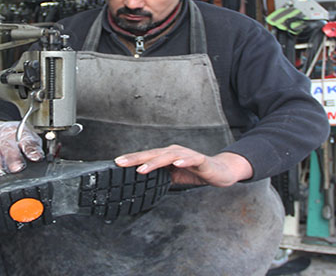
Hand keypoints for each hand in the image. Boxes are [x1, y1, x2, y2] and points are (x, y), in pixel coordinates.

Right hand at [0, 121, 43, 175]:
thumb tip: (38, 158)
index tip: (36, 157)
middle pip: (8, 147)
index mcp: (19, 134)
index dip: (31, 150)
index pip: (27, 141)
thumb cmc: (11, 136)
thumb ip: (33, 148)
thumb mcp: (27, 137)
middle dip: (12, 158)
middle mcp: (3, 136)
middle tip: (16, 168)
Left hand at [114, 144, 252, 186]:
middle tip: (121, 163)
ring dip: (155, 162)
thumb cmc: (195, 172)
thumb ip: (160, 177)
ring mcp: (186, 155)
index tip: (116, 163)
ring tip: (143, 169)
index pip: (146, 157)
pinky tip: (177, 164)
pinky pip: (191, 159)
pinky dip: (184, 161)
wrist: (219, 172)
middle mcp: (174, 152)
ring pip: (168, 157)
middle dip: (136, 159)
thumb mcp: (174, 176)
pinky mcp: (200, 160)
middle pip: (153, 154)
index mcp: (166, 156)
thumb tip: (143, 184)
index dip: (132, 159)